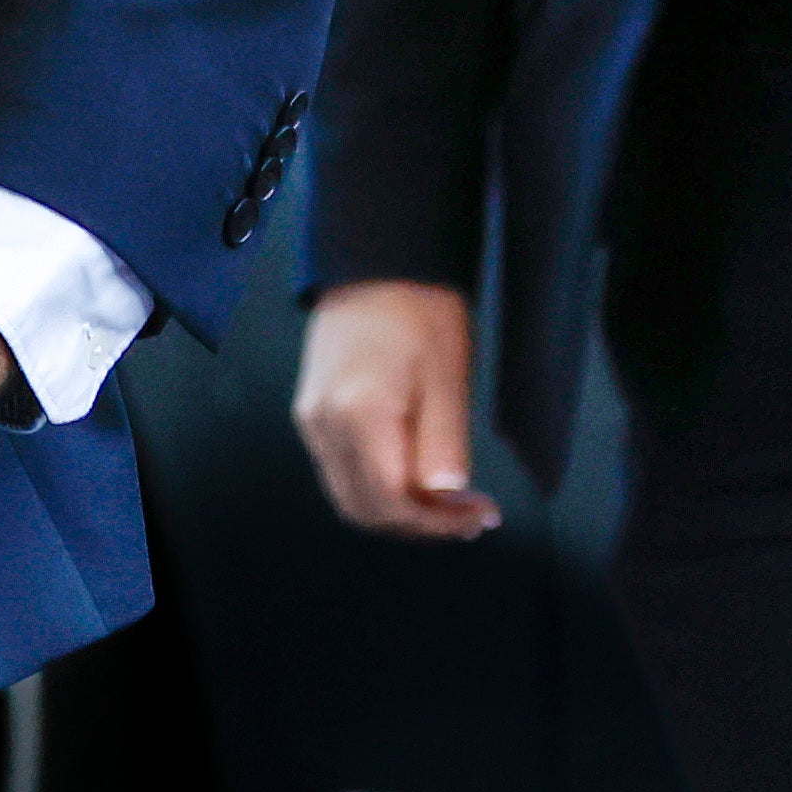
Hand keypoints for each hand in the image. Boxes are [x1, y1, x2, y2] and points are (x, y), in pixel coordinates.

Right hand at [294, 279, 498, 539]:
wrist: (374, 265)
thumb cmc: (415, 309)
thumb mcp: (446, 376)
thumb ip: (444, 444)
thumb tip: (446, 496)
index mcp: (357, 413)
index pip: (392, 501)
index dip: (438, 523)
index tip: (478, 517)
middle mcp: (324, 424)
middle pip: (365, 511)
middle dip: (420, 526)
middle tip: (468, 516)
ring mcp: (313, 420)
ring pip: (352, 498)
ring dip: (400, 511)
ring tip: (448, 501)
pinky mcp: (313, 414)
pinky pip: (343, 473)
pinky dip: (380, 488)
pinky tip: (416, 475)